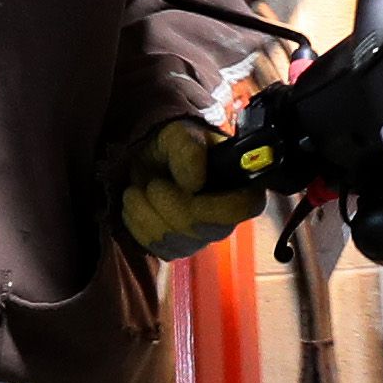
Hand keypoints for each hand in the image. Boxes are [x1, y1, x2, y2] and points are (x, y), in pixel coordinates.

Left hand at [117, 119, 261, 260]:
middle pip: (204, 230)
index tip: (189, 188)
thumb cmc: (173, 146)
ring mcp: (202, 237)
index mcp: (240, 186)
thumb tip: (194, 183)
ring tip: (139, 188)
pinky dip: (138, 223)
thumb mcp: (180, 134)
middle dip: (170, 205)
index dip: (215, 204)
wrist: (150, 161)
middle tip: (153, 183)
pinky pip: (157, 247)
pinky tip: (138, 204)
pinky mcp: (177, 248)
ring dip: (147, 212)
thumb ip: (189, 149)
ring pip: (176, 240)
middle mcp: (226, 218)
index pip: (244, 207)